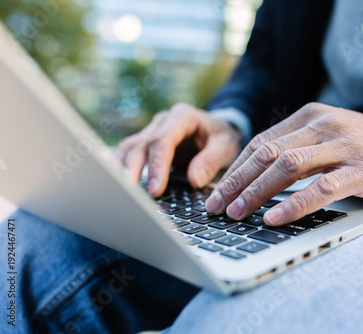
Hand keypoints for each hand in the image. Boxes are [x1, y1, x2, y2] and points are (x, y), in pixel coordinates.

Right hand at [114, 103, 242, 196]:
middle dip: (134, 170)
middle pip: (141, 144)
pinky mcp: (146, 143)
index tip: (156, 189)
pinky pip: (128, 153)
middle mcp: (162, 121)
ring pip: (129, 147)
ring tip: (120, 192)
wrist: (216, 130)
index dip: (157, 165)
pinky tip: (118, 184)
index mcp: (182, 116)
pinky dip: (121, 167)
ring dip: (122, 169)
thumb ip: (211, 161)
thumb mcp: (225, 146)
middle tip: (131, 194)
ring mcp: (152, 131)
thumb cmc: (221, 137)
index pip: (163, 140)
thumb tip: (194, 180)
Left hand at [205, 102, 362, 225]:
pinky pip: (322, 187)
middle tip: (217, 206)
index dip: (235, 169)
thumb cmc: (361, 147)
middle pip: (268, 153)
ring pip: (288, 166)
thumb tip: (253, 176)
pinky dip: (296, 203)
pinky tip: (276, 217)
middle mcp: (322, 126)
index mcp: (308, 117)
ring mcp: (342, 145)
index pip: (261, 143)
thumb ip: (294, 149)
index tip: (217, 192)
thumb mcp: (324, 139)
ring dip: (258, 191)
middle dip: (237, 182)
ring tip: (238, 213)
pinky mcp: (362, 168)